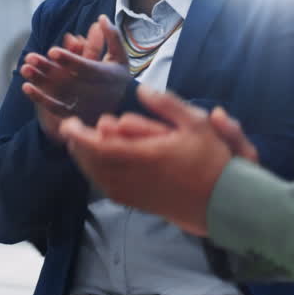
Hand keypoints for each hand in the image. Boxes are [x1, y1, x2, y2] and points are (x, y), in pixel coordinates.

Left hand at [21, 15, 131, 135]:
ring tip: (24, 68)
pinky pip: (54, 108)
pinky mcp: (74, 115)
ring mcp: (82, 105)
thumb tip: (101, 17)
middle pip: (65, 79)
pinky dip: (39, 99)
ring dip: (39, 81)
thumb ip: (112, 37)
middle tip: (29, 56)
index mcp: (103, 75)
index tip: (52, 50)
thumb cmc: (120, 79)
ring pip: (57, 93)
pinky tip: (26, 87)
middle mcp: (91, 92)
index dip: (68, 59)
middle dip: (47, 68)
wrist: (125, 110)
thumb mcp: (120, 57)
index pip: (83, 67)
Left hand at [59, 85, 234, 235]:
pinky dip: (97, 176)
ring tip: (80, 145)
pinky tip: (98, 165)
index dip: (79, 136)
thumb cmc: (213, 160)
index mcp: (146, 156)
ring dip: (85, 160)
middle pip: (93, 163)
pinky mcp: (141, 204)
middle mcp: (136, 177)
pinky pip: (110, 190)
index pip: (100, 147)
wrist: (225, 202)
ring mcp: (137, 194)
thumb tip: (141, 90)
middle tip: (71, 131)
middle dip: (78, 146)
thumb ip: (167, 104)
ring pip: (99, 178)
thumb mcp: (196, 123)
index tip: (68, 124)